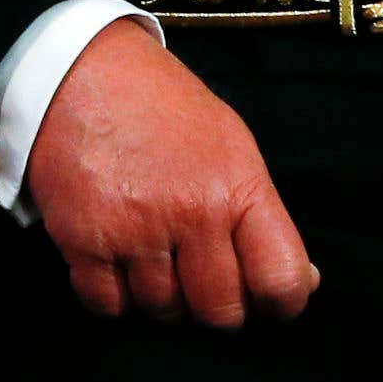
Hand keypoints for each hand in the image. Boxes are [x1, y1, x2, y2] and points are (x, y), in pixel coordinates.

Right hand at [18, 19, 316, 328]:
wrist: (80, 68)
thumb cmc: (162, 107)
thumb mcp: (231, 143)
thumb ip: (263, 215)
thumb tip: (302, 283)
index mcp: (236, 186)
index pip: (280, 281)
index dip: (278, 304)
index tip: (263, 299)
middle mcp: (191, 212)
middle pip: (220, 312)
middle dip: (213, 306)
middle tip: (198, 278)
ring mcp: (134, 229)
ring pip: (163, 312)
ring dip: (160, 298)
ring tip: (152, 256)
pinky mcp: (82, 239)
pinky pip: (108, 306)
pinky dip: (114, 296)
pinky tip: (116, 261)